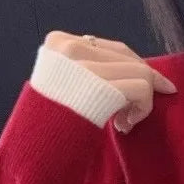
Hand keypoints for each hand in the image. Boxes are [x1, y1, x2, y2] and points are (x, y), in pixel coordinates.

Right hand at [43, 31, 176, 132]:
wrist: (40, 141)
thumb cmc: (52, 121)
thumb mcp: (63, 84)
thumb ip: (89, 72)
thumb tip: (132, 72)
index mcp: (60, 42)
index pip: (111, 48)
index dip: (130, 69)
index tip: (137, 93)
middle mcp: (72, 46)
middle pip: (128, 57)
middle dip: (141, 84)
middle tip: (133, 113)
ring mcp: (88, 65)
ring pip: (141, 71)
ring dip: (143, 101)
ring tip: (125, 121)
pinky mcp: (103, 85)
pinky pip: (143, 88)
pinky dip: (143, 109)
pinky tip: (125, 124)